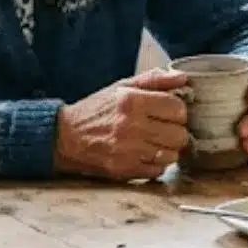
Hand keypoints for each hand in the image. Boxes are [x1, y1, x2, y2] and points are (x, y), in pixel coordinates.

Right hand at [54, 69, 190, 180]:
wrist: (64, 137)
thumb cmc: (96, 110)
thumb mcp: (122, 87)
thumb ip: (154, 80)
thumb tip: (183, 78)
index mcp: (132, 101)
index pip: (178, 108)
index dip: (178, 111)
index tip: (169, 113)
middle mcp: (131, 126)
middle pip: (179, 134)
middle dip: (176, 131)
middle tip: (164, 129)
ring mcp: (128, 150)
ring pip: (171, 155)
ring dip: (167, 150)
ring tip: (155, 143)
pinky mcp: (123, 170)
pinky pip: (157, 170)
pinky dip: (155, 164)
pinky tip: (145, 155)